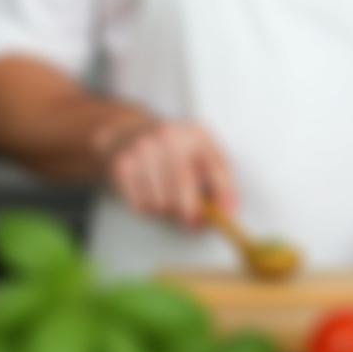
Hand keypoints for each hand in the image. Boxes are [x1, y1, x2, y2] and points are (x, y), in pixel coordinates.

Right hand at [99, 118, 235, 226]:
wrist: (126, 132)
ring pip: (162, 202)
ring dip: (167, 211)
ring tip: (167, 197)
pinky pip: (141, 205)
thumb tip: (229, 210)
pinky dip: (148, 208)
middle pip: (184, 187)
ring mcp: (144, 149)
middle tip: (191, 219)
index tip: (224, 216)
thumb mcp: (201, 151)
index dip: (223, 196)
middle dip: (191, 211)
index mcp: (196, 134)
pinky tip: (150, 193)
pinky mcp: (124, 165)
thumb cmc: (172, 150)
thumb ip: (219, 178)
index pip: (216, 168)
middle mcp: (170, 137)